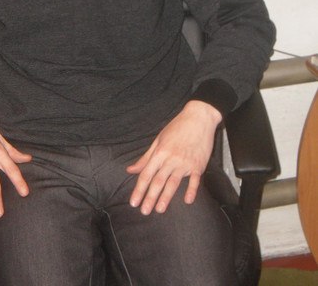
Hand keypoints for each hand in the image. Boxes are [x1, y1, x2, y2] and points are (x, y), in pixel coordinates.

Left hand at [126, 100, 221, 214]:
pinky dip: (191, 191)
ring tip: (159, 210)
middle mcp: (171, 159)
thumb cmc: (177, 128)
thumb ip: (146, 158)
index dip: (139, 189)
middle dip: (150, 197)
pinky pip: (194, 180)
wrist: (198, 118)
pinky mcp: (198, 165)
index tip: (134, 202)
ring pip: (173, 183)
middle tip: (144, 211)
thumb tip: (130, 170)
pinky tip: (187, 201)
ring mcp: (185, 163)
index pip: (146, 174)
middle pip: (158, 181)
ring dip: (166, 197)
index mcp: (160, 152)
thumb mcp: (158, 140)